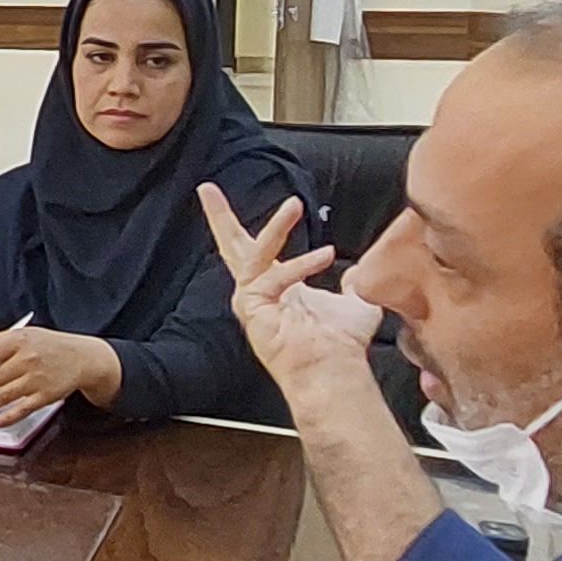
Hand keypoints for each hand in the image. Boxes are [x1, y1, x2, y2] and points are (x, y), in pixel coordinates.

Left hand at [0, 323, 111, 424]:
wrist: (83, 357)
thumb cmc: (51, 346)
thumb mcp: (26, 333)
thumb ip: (1, 341)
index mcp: (20, 341)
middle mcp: (28, 359)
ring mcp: (37, 379)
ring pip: (4, 395)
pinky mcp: (45, 396)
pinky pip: (22, 409)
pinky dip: (6, 417)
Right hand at [195, 187, 376, 388]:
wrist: (335, 371)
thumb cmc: (342, 345)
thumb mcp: (354, 303)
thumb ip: (352, 286)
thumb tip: (354, 276)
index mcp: (278, 287)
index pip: (259, 249)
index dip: (251, 226)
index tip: (237, 206)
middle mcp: (260, 292)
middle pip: (232, 247)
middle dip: (218, 216)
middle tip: (207, 189)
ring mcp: (253, 301)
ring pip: (255, 253)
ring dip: (275, 227)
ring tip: (293, 205)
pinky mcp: (253, 309)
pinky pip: (272, 277)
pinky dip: (299, 264)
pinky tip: (323, 256)